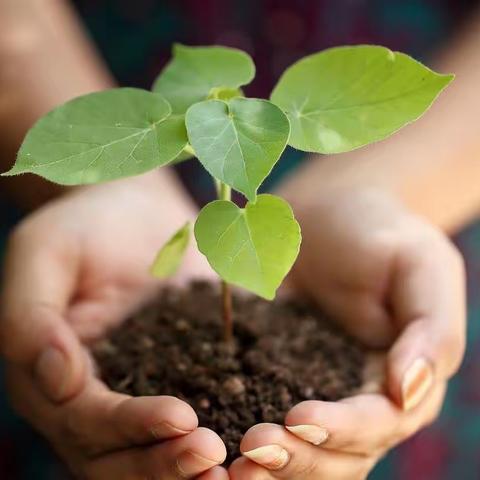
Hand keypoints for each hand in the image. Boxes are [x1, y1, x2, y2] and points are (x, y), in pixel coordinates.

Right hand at [0, 172, 228, 478]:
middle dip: (164, 462)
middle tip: (213, 457)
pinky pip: (201, 406)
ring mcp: (143, 385)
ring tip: (235, 461)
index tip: (181, 418)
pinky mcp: (185, 368)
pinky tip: (255, 432)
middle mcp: (97, 394)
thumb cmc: (83, 225)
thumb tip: (55, 381)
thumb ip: (32, 317)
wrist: (135, 208)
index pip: (86, 420)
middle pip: (121, 454)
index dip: (130, 426)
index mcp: (53, 376)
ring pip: (158, 447)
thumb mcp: (44, 254)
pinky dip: (224, 426)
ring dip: (191, 462)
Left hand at [230, 188, 464, 478]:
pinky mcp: (274, 372)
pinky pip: (261, 411)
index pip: (380, 422)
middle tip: (252, 448)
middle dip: (299, 457)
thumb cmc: (379, 232)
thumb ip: (429, 331)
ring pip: (302, 448)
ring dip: (270, 463)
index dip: (344, 428)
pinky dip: (242, 432)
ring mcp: (315, 387)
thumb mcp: (420, 266)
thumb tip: (407, 392)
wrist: (327, 213)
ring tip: (230, 463)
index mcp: (402, 377)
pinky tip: (214, 438)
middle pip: (339, 452)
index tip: (299, 416)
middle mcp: (360, 395)